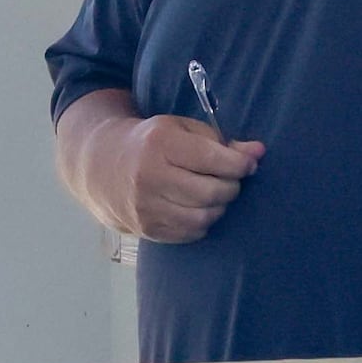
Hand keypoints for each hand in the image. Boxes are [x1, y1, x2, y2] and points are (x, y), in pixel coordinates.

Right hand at [103, 114, 263, 243]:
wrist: (102, 166)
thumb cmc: (151, 143)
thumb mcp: (182, 129)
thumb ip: (221, 141)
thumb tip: (258, 153)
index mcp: (160, 143)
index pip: (212, 159)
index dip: (240, 164)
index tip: (248, 164)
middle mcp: (150, 176)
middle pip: (211, 191)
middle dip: (231, 186)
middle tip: (230, 180)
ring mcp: (146, 206)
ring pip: (204, 217)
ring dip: (218, 207)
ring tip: (214, 194)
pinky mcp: (147, 229)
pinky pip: (191, 233)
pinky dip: (202, 222)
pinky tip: (197, 208)